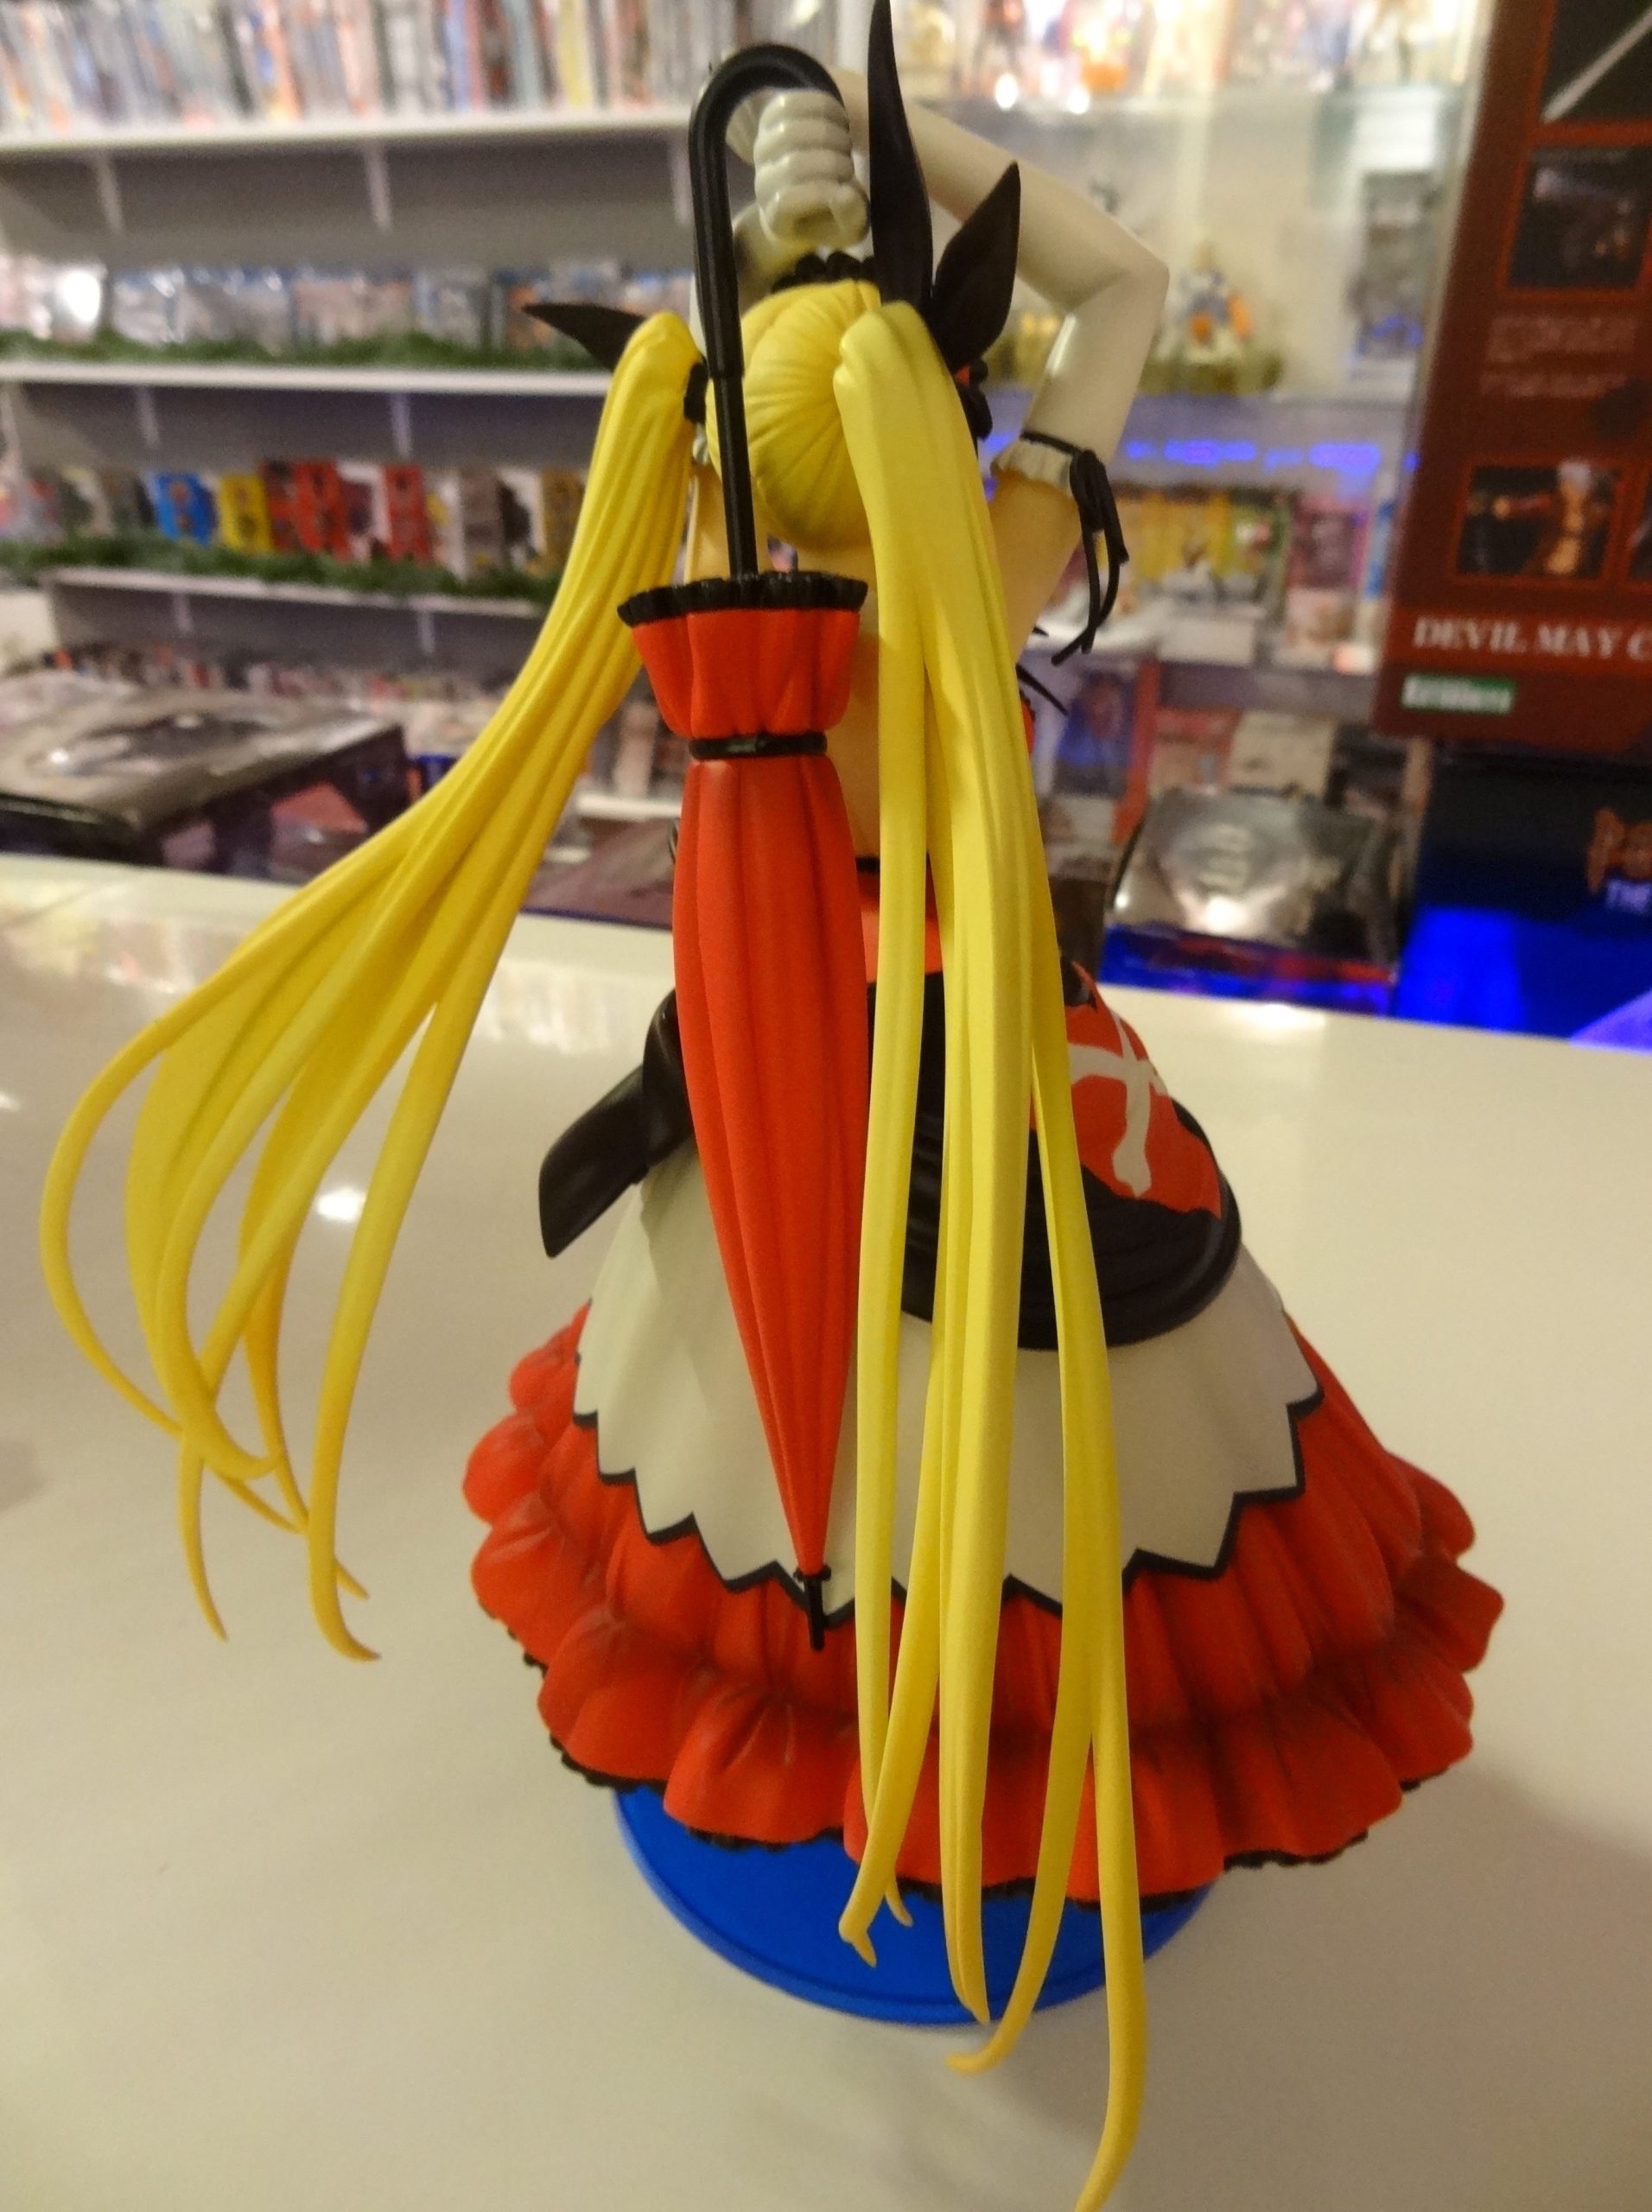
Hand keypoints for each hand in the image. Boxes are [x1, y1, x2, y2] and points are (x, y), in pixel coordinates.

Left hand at [731, 89, 867, 288]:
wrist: (815, 185)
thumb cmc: (831, 212)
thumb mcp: (847, 226)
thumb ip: (849, 217)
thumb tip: (845, 195)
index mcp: (775, 217)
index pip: (787, 200)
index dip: (821, 193)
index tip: (848, 191)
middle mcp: (762, 183)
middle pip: (793, 164)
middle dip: (833, 163)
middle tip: (851, 168)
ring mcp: (763, 147)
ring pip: (792, 131)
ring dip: (831, 135)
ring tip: (846, 146)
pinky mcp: (770, 117)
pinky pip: (794, 104)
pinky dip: (825, 108)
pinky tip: (841, 121)